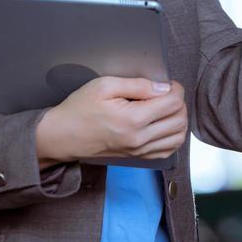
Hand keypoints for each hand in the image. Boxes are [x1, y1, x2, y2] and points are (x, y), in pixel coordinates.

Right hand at [35, 76, 186, 166]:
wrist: (62, 136)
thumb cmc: (79, 109)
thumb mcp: (104, 86)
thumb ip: (138, 85)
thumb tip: (163, 88)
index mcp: (132, 120)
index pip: (173, 103)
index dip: (175, 89)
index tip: (166, 83)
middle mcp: (139, 139)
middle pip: (179, 120)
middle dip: (179, 102)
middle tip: (167, 93)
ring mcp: (139, 151)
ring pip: (178, 137)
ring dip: (179, 119)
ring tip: (166, 107)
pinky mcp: (137, 157)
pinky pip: (168, 150)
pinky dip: (173, 136)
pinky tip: (164, 124)